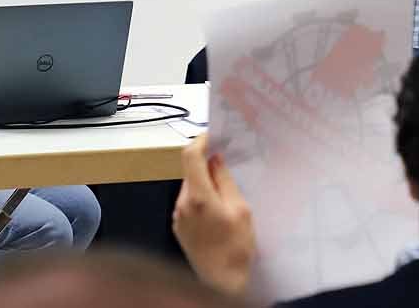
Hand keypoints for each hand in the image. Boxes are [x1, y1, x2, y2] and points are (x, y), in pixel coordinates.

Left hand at [173, 135, 254, 296]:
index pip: (190, 156)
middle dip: (207, 167)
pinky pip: (189, 204)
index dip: (200, 141)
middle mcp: (182, 204)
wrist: (221, 282)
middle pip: (191, 172)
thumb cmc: (235, 247)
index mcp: (198, 197)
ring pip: (191, 188)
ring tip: (227, 199)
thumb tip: (215, 160)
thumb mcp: (240, 209)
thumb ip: (225, 181)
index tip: (213, 136)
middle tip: (229, 168)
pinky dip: (202, 200)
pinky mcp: (179, 228)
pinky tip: (218, 214)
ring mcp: (178, 217)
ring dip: (206, 185)